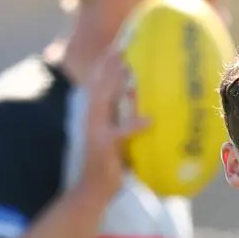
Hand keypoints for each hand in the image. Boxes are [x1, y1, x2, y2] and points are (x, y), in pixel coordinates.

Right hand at [77, 52, 144, 199]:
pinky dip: (133, 126)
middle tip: (121, 47)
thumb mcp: (116, 138)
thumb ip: (123, 118)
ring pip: (104, 101)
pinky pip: (120, 133)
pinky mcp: (103, 147)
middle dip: (108, 66)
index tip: (115, 47)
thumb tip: (139, 101)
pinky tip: (148, 121)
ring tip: (129, 71)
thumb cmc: (108, 165)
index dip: (105, 66)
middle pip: (98, 85)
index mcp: (93, 115)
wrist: (91, 190)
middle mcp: (90, 119)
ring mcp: (94, 131)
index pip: (97, 84)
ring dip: (115, 85)